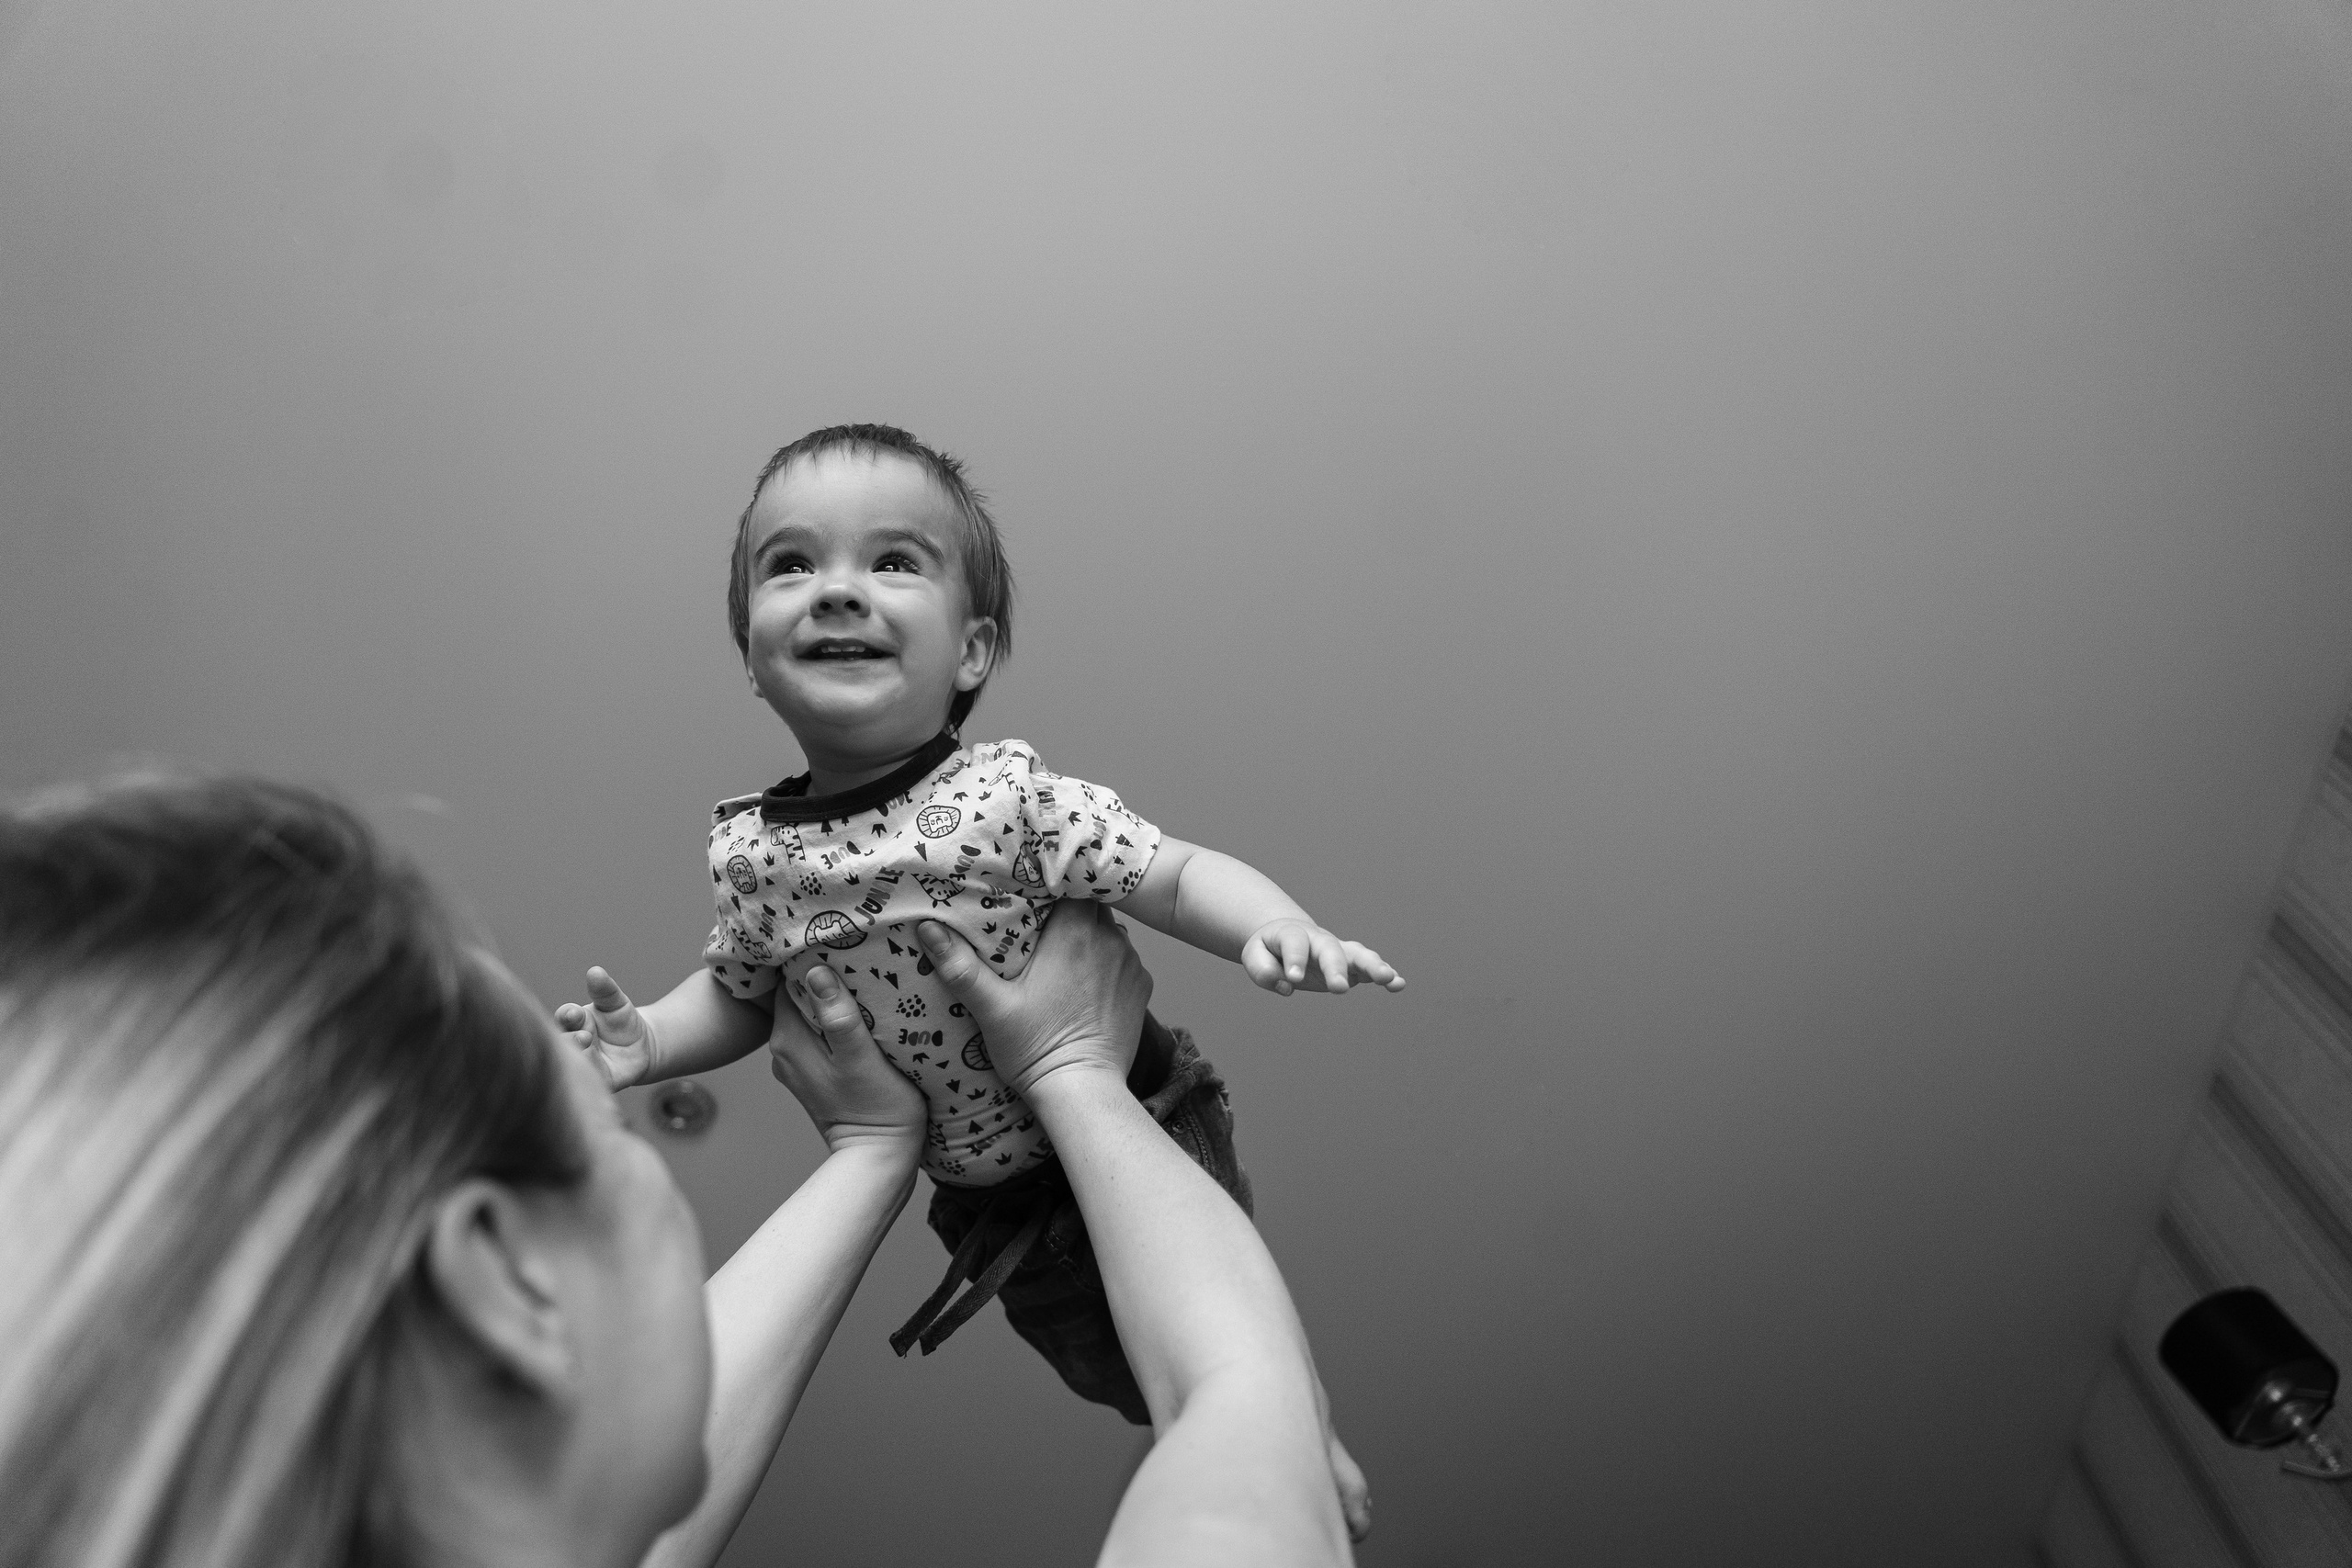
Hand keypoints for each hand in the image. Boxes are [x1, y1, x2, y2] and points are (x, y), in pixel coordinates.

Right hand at [554, 966, 655, 1087]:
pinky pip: (591, 1081)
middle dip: (571, 1038)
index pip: (565, 1016)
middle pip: (564, 1041)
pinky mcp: (597, 1080)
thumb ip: (605, 990)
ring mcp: (583, 1062)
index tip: (575, 1013)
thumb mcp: (616, 1003)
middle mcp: (572, 1042)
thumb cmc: (622, 1021)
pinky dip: (591, 1079)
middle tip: (584, 1035)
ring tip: (588, 1045)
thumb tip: (595, 971)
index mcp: (574, 1021)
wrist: (642, 1046)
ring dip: (579, 1056)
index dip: (568, 1015)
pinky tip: (594, 1076)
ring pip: (575, 1062)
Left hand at [765, 963, 926, 1159]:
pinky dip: (833, 1014)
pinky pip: (817, 1030)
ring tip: (857, 967)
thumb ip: (838, 1017)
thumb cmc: (879, 1108)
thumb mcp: (862, 1059)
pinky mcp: (814, 1072)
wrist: (880, 1159)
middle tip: (850, 944)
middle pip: (796, 993)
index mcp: (788, 1040)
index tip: (834, 934)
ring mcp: (796, 1062)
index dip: (807, 955)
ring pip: (808, 1011)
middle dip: (819, 970)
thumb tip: (816, 972)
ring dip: (828, 992)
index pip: (787, 980)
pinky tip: (857, 1004)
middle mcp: (783, 1049)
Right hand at [914, 902, 1152, 1097]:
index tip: (1035, 889)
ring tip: (1066, 950)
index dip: (1055, 881)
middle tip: (1043, 921)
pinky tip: (1089, 981)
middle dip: (1071, 907)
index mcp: (1074, 932)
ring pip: (1111, 930)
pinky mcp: (1142, 987)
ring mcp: (1131, 963)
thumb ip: (960, 966)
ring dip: (1092, 936)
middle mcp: (1110, 939)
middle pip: (1092, 904)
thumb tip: (927, 928)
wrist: (1082, 1091)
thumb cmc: (1035, 1049)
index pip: (1073, 883)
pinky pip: (1125, 959)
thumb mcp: (991, 1007)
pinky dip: (1109, 963)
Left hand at [1241, 919, 1405, 995]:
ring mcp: (1339, 951)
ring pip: (1359, 954)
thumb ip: (1264, 970)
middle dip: (1336, 968)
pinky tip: (1399, 985)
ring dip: (1374, 966)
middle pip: (1331, 949)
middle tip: (1339, 989)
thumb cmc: (1270, 948)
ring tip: (1388, 979)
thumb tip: (1288, 985)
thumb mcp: (1255, 955)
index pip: (1295, 943)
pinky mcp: (1351, 965)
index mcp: (1293, 934)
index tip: (1293, 980)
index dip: (1295, 959)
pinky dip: (1386, 975)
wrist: (1287, 936)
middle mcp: (1320, 940)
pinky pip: (1371, 968)